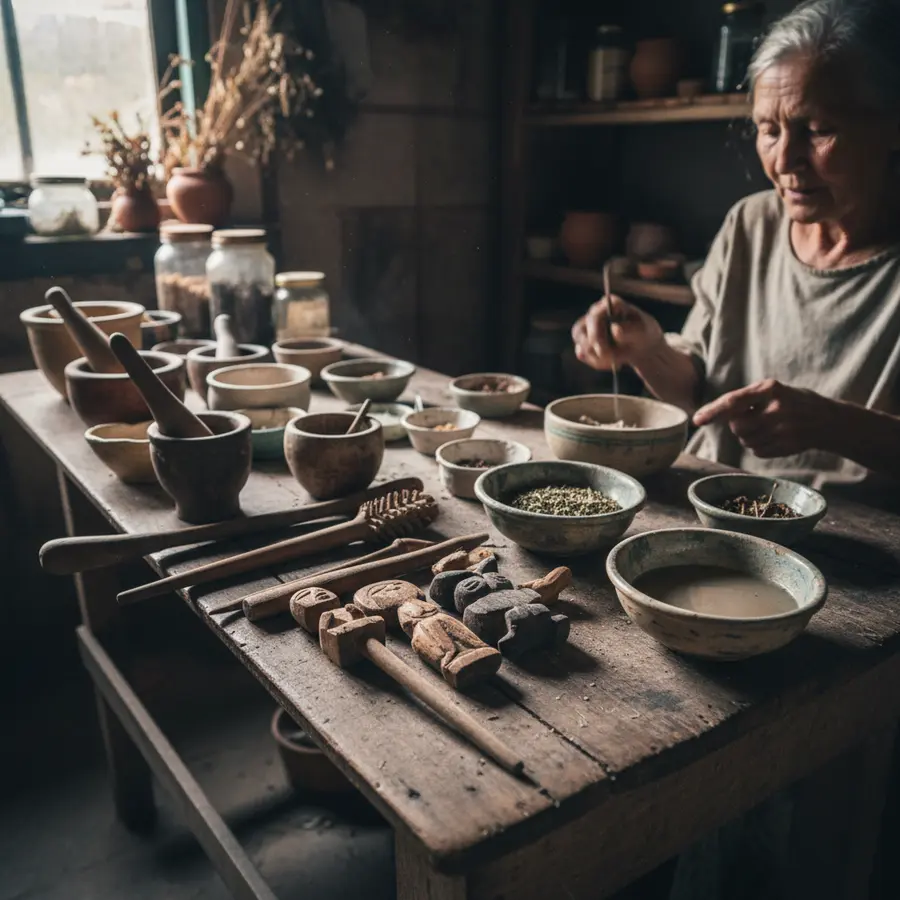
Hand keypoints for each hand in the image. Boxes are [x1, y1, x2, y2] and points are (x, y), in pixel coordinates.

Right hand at [571, 295, 663, 370]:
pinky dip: (595, 362)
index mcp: (609, 304)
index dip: (595, 332)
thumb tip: (615, 329)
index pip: (594, 316)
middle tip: (611, 358)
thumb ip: (630, 330)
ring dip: (596, 357)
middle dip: (596, 348)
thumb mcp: (642, 332)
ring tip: (614, 361)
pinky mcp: (584, 342)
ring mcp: (587, 327)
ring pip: (581, 344)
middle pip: (581, 330)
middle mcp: (594, 313)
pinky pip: (582, 354)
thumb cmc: (643, 334)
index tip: (603, 349)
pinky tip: (609, 364)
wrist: (641, 346)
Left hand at [693, 379, 831, 457]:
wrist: (829, 420)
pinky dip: (759, 446)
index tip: (697, 420)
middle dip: (737, 425)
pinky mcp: (786, 446)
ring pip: (745, 440)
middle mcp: (777, 408)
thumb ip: (748, 399)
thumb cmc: (793, 401)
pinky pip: (757, 451)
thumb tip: (715, 413)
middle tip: (753, 419)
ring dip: (748, 436)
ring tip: (767, 427)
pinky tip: (774, 437)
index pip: (734, 401)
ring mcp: (783, 429)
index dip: (713, 411)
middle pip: (736, 426)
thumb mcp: (774, 390)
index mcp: (771, 389)